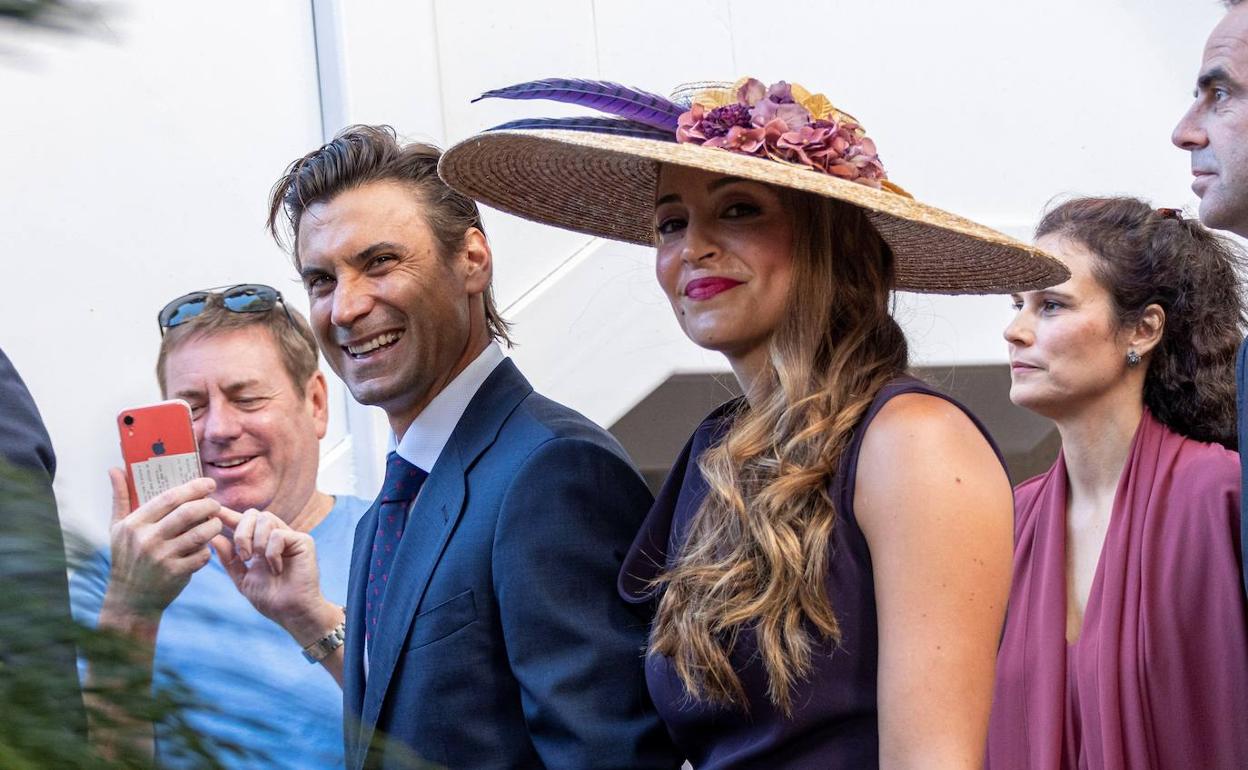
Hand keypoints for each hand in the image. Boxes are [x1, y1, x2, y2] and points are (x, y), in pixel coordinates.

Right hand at [101, 468, 221, 621]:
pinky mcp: (176, 574)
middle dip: (209, 504)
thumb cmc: (126, 558)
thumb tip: (115, 469)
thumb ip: (120, 498)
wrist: (130, 599)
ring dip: (214, 525)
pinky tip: (207, 546)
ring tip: (215, 522)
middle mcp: (147, 540)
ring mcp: (162, 558)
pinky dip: (209, 549)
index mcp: (134, 524)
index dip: (193, 487)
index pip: (169, 498)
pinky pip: (203, 555)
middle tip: (215, 503)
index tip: (208, 483)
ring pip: (200, 533)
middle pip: (188, 512)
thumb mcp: (117, 528)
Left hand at [212, 508, 337, 645]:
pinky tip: (277, 569)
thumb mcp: (242, 579)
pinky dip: (272, 552)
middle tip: (244, 556)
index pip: (243, 522)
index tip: (211, 511)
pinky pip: (278, 534)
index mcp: (260, 543)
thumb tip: (214, 538)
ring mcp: (290, 537)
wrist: (290, 612)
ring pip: (265, 519)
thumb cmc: (270, 598)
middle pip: (252, 514)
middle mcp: (275, 536)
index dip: (227, 515)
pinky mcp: (303, 541)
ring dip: (256, 541)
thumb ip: (229, 559)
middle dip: (242, 533)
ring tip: (258, 561)